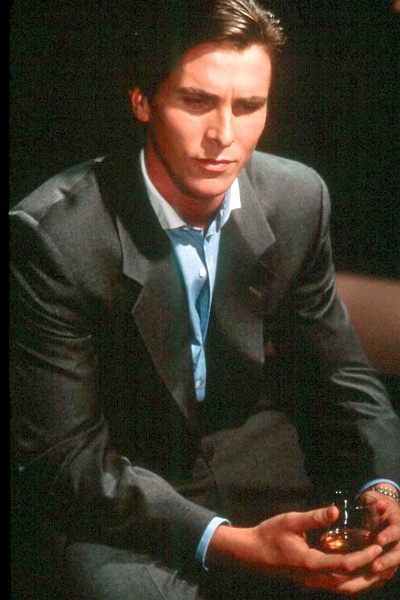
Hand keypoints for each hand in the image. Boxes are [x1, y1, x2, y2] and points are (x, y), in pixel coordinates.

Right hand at [208, 505, 387, 594]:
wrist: (251, 553)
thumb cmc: (269, 534)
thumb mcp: (290, 521)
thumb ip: (314, 517)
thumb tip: (336, 510)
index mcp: (310, 563)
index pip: (345, 564)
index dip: (364, 557)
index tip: (377, 546)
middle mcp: (313, 578)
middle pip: (350, 585)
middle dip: (370, 574)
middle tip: (386, 561)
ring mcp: (311, 583)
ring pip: (344, 589)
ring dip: (363, 580)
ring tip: (377, 568)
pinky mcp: (310, 581)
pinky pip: (336, 586)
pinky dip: (351, 580)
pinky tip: (358, 569)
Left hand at [369, 493, 399, 580]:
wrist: (383, 508)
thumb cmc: (376, 503)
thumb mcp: (375, 499)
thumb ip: (375, 503)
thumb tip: (379, 503)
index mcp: (398, 522)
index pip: (396, 531)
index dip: (388, 536)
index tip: (378, 540)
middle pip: (399, 551)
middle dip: (388, 559)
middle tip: (375, 566)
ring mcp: (398, 548)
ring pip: (396, 561)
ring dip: (386, 569)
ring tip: (373, 575)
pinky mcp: (393, 558)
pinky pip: (391, 569)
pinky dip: (384, 575)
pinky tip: (372, 580)